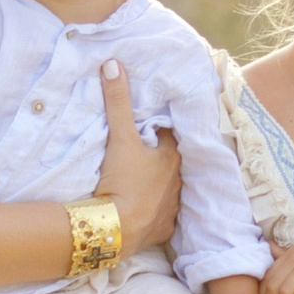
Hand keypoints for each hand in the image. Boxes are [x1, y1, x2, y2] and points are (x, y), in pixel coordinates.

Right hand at [94, 60, 180, 256]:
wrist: (115, 229)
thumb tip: (114, 63)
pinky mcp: (163, 230)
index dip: (160, 129)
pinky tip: (144, 208)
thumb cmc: (122, 180)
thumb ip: (118, 101)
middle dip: (161, 157)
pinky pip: (162, 216)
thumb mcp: (119, 137)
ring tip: (144, 180)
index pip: (172, 135)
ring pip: (169, 189)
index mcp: (172, 157)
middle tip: (146, 151)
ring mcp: (172, 207)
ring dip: (159, 184)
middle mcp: (178, 181)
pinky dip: (155, 210)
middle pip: (172, 162)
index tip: (150, 125)